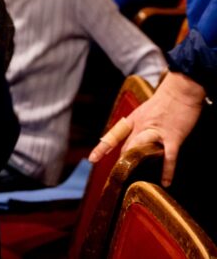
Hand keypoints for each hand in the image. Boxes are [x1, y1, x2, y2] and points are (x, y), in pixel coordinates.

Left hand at [88, 72, 205, 185]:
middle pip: (127, 148)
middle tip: (122, 176)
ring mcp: (156, 133)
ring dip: (139, 164)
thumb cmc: (166, 99)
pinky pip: (168, 157)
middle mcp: (141, 127)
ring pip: (141, 151)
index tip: (91, 159)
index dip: (102, 148)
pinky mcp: (173, 137)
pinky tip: (165, 181)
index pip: (113, 136)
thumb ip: (141, 124)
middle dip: (123, 162)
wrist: (180, 90)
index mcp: (133, 120)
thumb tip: (138, 138)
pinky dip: (167, 170)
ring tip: (138, 179)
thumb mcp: (145, 110)